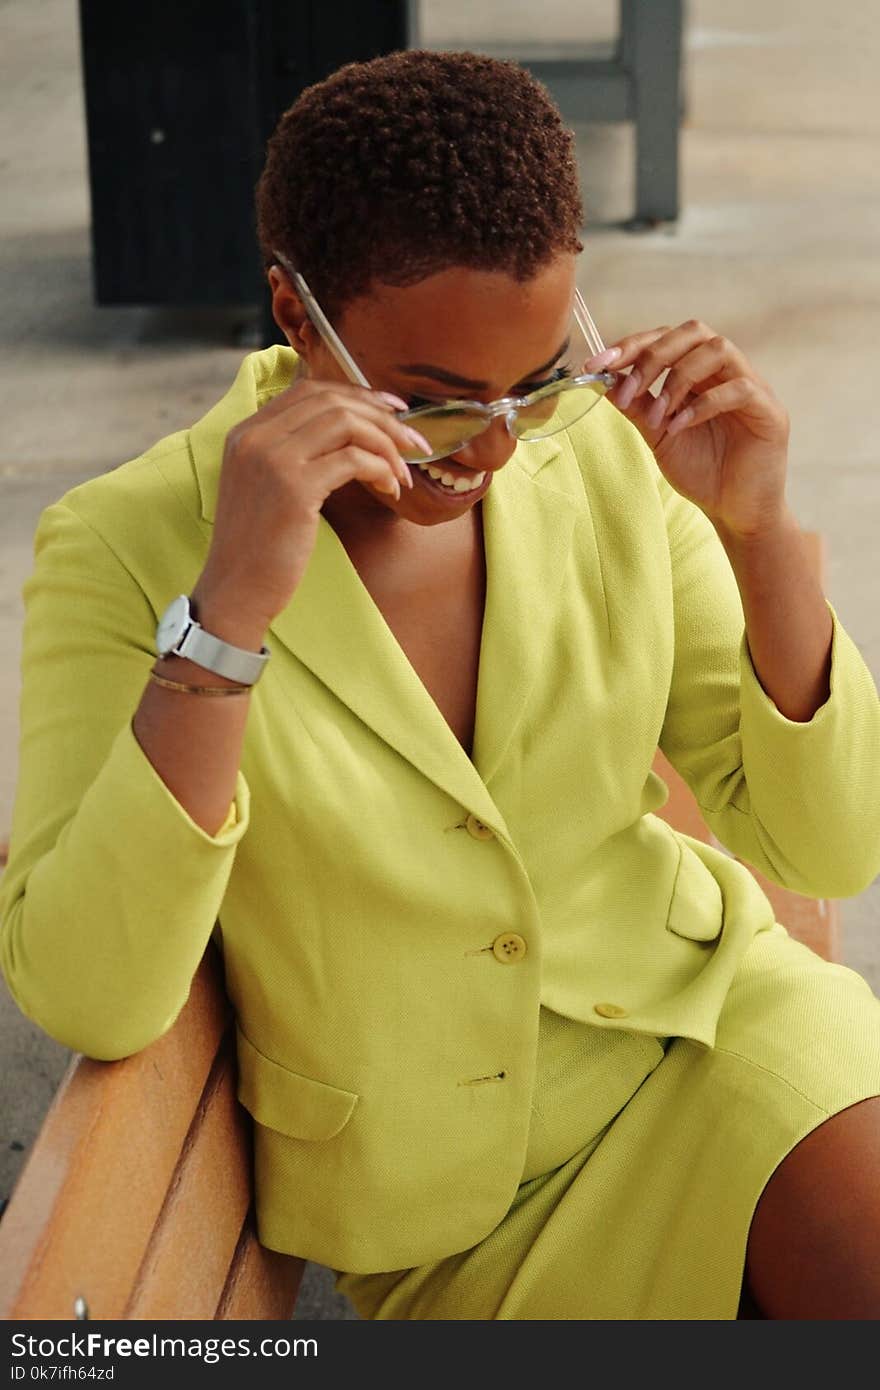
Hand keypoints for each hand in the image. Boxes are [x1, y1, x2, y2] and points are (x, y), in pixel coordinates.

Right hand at [192, 377, 420, 643]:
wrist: (236, 590)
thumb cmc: (260, 546)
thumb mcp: (266, 487)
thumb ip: (292, 454)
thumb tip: (350, 436)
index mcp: (246, 432)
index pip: (309, 390)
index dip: (357, 394)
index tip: (392, 409)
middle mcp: (255, 437)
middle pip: (332, 401)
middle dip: (382, 417)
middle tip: (412, 441)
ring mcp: (272, 459)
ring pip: (346, 423)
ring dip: (386, 443)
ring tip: (403, 471)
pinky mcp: (294, 488)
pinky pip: (353, 460)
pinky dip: (381, 469)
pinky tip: (390, 488)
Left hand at [587, 321, 790, 538]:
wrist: (734, 512)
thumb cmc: (702, 472)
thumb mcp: (658, 435)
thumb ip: (637, 406)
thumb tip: (603, 378)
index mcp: (701, 374)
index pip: (668, 338)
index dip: (632, 344)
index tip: (597, 363)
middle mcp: (727, 372)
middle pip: (694, 332)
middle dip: (653, 355)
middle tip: (630, 389)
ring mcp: (753, 387)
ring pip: (718, 350)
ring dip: (678, 378)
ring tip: (658, 415)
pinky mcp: (770, 412)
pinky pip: (739, 389)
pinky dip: (702, 405)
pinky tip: (679, 427)